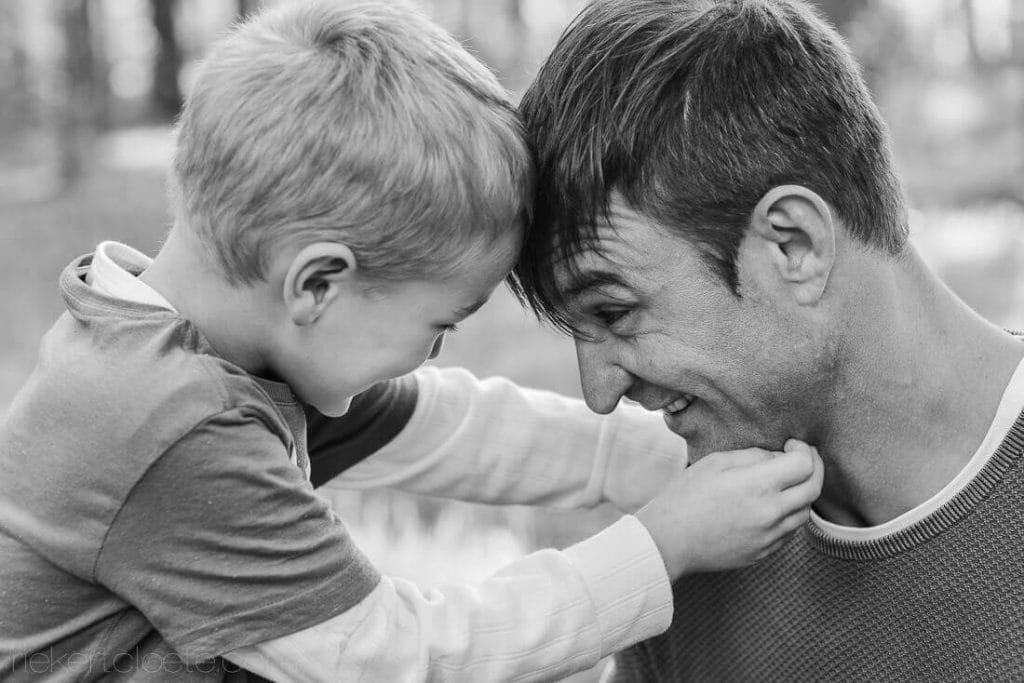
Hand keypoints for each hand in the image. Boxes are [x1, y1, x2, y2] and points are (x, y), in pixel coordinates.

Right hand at [635, 439, 822, 579]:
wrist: (668, 541)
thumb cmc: (685, 497)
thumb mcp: (715, 463)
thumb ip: (752, 456)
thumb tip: (776, 458)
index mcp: (758, 485)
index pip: (803, 464)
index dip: (803, 449)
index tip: (792, 445)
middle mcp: (771, 513)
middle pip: (814, 488)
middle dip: (815, 468)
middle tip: (805, 458)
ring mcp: (770, 537)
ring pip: (805, 512)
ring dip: (803, 493)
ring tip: (786, 483)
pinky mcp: (764, 553)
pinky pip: (789, 532)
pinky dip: (789, 515)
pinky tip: (771, 506)